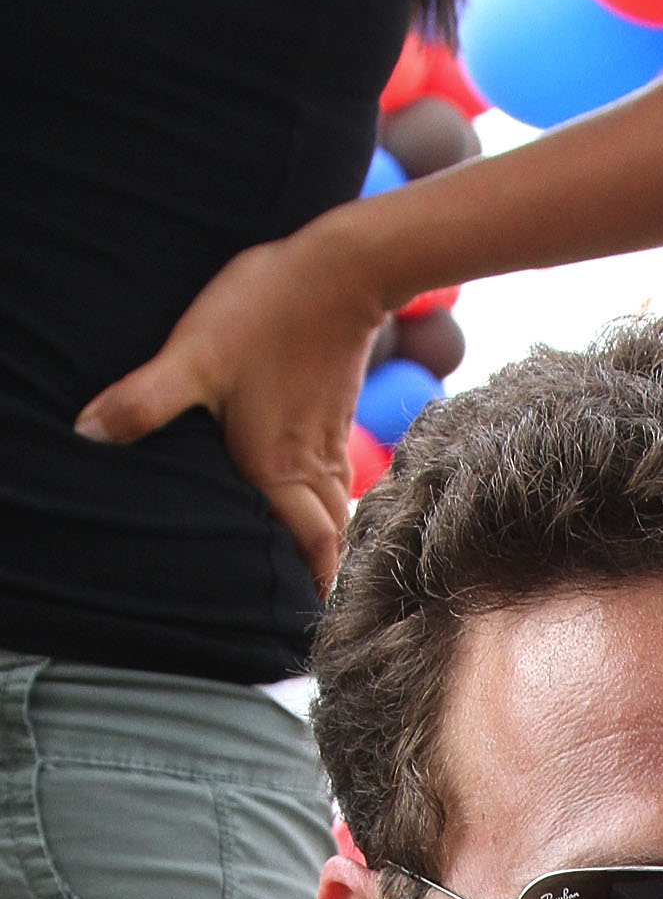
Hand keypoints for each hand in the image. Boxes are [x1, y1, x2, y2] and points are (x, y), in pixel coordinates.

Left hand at [75, 215, 386, 597]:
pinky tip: (309, 497)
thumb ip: (143, 401)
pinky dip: (327, 504)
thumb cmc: (266, 313)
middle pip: (328, 544)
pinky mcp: (333, 418)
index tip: (306, 627)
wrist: (338, 271)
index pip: (311, 554)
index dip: (313, 593)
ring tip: (309, 564)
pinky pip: (336, 481)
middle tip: (304, 607)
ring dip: (324, 543)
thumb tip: (87, 434)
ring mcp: (327, 444)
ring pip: (335, 514)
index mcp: (277, 472)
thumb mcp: (193, 356)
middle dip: (319, 578)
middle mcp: (309, 470)